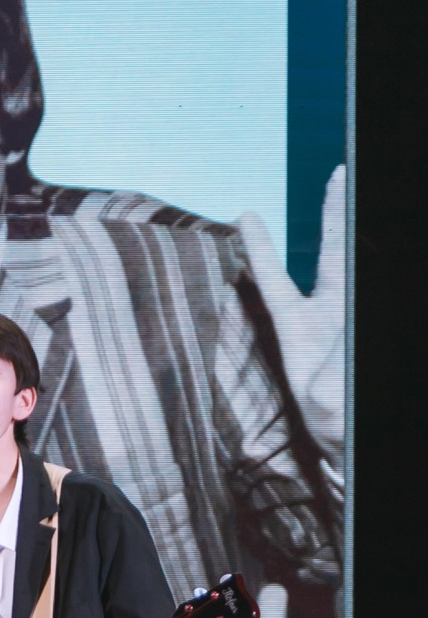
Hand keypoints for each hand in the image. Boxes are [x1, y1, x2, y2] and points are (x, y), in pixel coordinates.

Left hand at [236, 164, 344, 445]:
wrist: (358, 445)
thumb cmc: (336, 428)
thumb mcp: (325, 397)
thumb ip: (336, 363)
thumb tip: (352, 326)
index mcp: (301, 331)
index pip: (275, 281)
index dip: (262, 249)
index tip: (246, 215)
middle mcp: (332, 316)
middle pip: (335, 252)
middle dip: (337, 213)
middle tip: (339, 173)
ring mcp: (353, 318)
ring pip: (360, 264)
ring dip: (371, 235)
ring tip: (368, 190)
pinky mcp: (363, 329)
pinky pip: (358, 291)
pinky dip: (372, 261)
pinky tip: (373, 241)